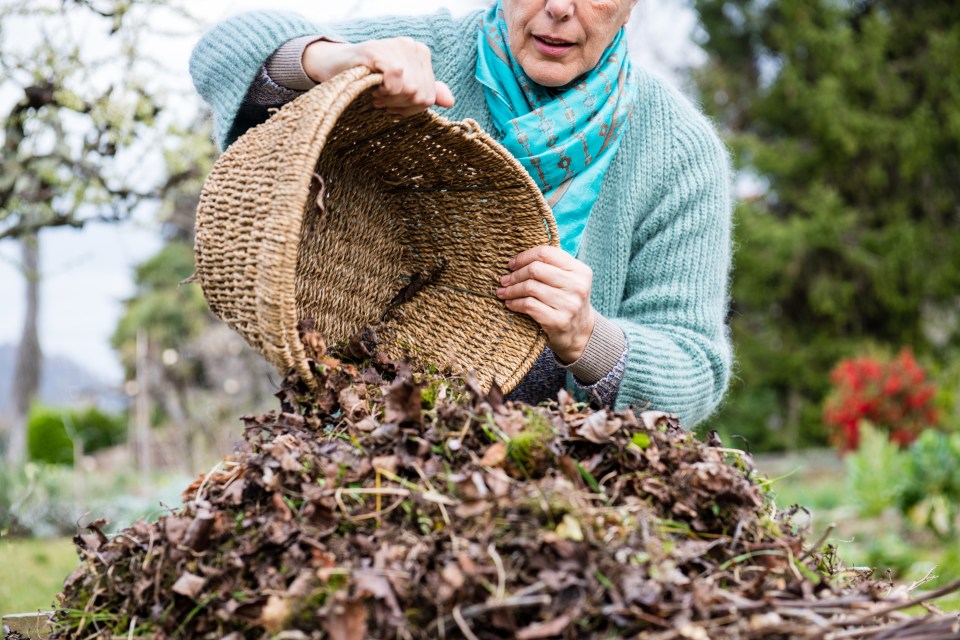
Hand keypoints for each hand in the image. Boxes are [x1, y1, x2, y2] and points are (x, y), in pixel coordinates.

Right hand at [302, 38, 454, 115]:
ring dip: (389, 100)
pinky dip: (384, 91)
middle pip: (421, 94)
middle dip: (400, 105)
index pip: (430, 95)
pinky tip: (373, 88)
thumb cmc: (369, 78)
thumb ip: (426, 91)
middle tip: (381, 99)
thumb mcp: (401, 87)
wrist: (336, 65)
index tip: (392, 102)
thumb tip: (451, 102)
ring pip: (411, 90)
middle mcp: (412, 46)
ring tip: (376, 94)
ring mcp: (396, 46)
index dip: (410, 108)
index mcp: (421, 54)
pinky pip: (396, 80)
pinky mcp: (379, 50)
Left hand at [496, 246, 596, 362]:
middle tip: (504, 280)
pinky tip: (510, 303)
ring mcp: (569, 304)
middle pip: (535, 269)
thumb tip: (517, 260)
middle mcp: (577, 286)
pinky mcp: (558, 321)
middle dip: (515, 274)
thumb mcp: (568, 280)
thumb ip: (551, 266)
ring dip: (511, 289)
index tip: (512, 264)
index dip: (525, 257)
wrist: (579, 333)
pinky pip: (529, 305)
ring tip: (503, 292)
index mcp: (580, 271)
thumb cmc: (567, 301)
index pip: (546, 253)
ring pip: (530, 287)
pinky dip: (515, 303)